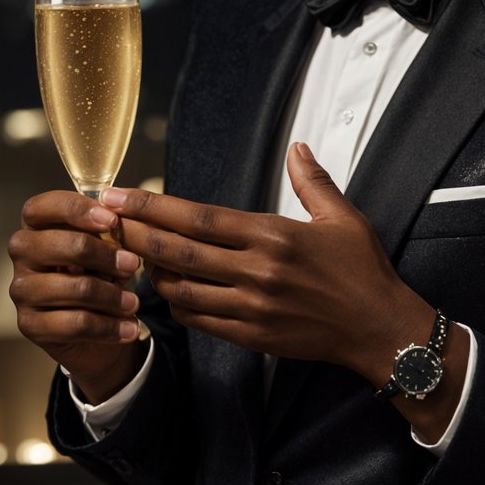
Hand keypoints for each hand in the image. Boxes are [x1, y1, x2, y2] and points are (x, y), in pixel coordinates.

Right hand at [8, 190, 146, 403]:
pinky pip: (75, 323)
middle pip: (63, 245)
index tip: (112, 220)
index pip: (41, 207)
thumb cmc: (99, 273)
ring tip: (134, 303)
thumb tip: (120, 229)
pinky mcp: (29, 325)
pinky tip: (128, 328)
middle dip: (105, 255)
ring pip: (75, 287)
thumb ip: (108, 235)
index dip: (76, 209)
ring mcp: (21, 290)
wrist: (94, 327)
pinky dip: (108, 327)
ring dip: (112, 296)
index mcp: (36, 226)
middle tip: (133, 264)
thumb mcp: (106, 249)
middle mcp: (22, 254)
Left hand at [101, 142, 426, 385]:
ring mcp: (252, 309)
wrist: (380, 329)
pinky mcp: (252, 337)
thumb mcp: (343, 218)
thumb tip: (297, 147)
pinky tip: (162, 289)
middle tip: (104, 220)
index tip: (122, 195)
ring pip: (183, 290)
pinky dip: (175, 304)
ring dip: (150, 271)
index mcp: (274, 236)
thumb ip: (312, 181)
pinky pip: (200, 320)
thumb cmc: (364, 271)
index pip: (200, 219)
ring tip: (127, 252)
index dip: (155, 206)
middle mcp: (257, 272)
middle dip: (136, 234)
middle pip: (180, 253)